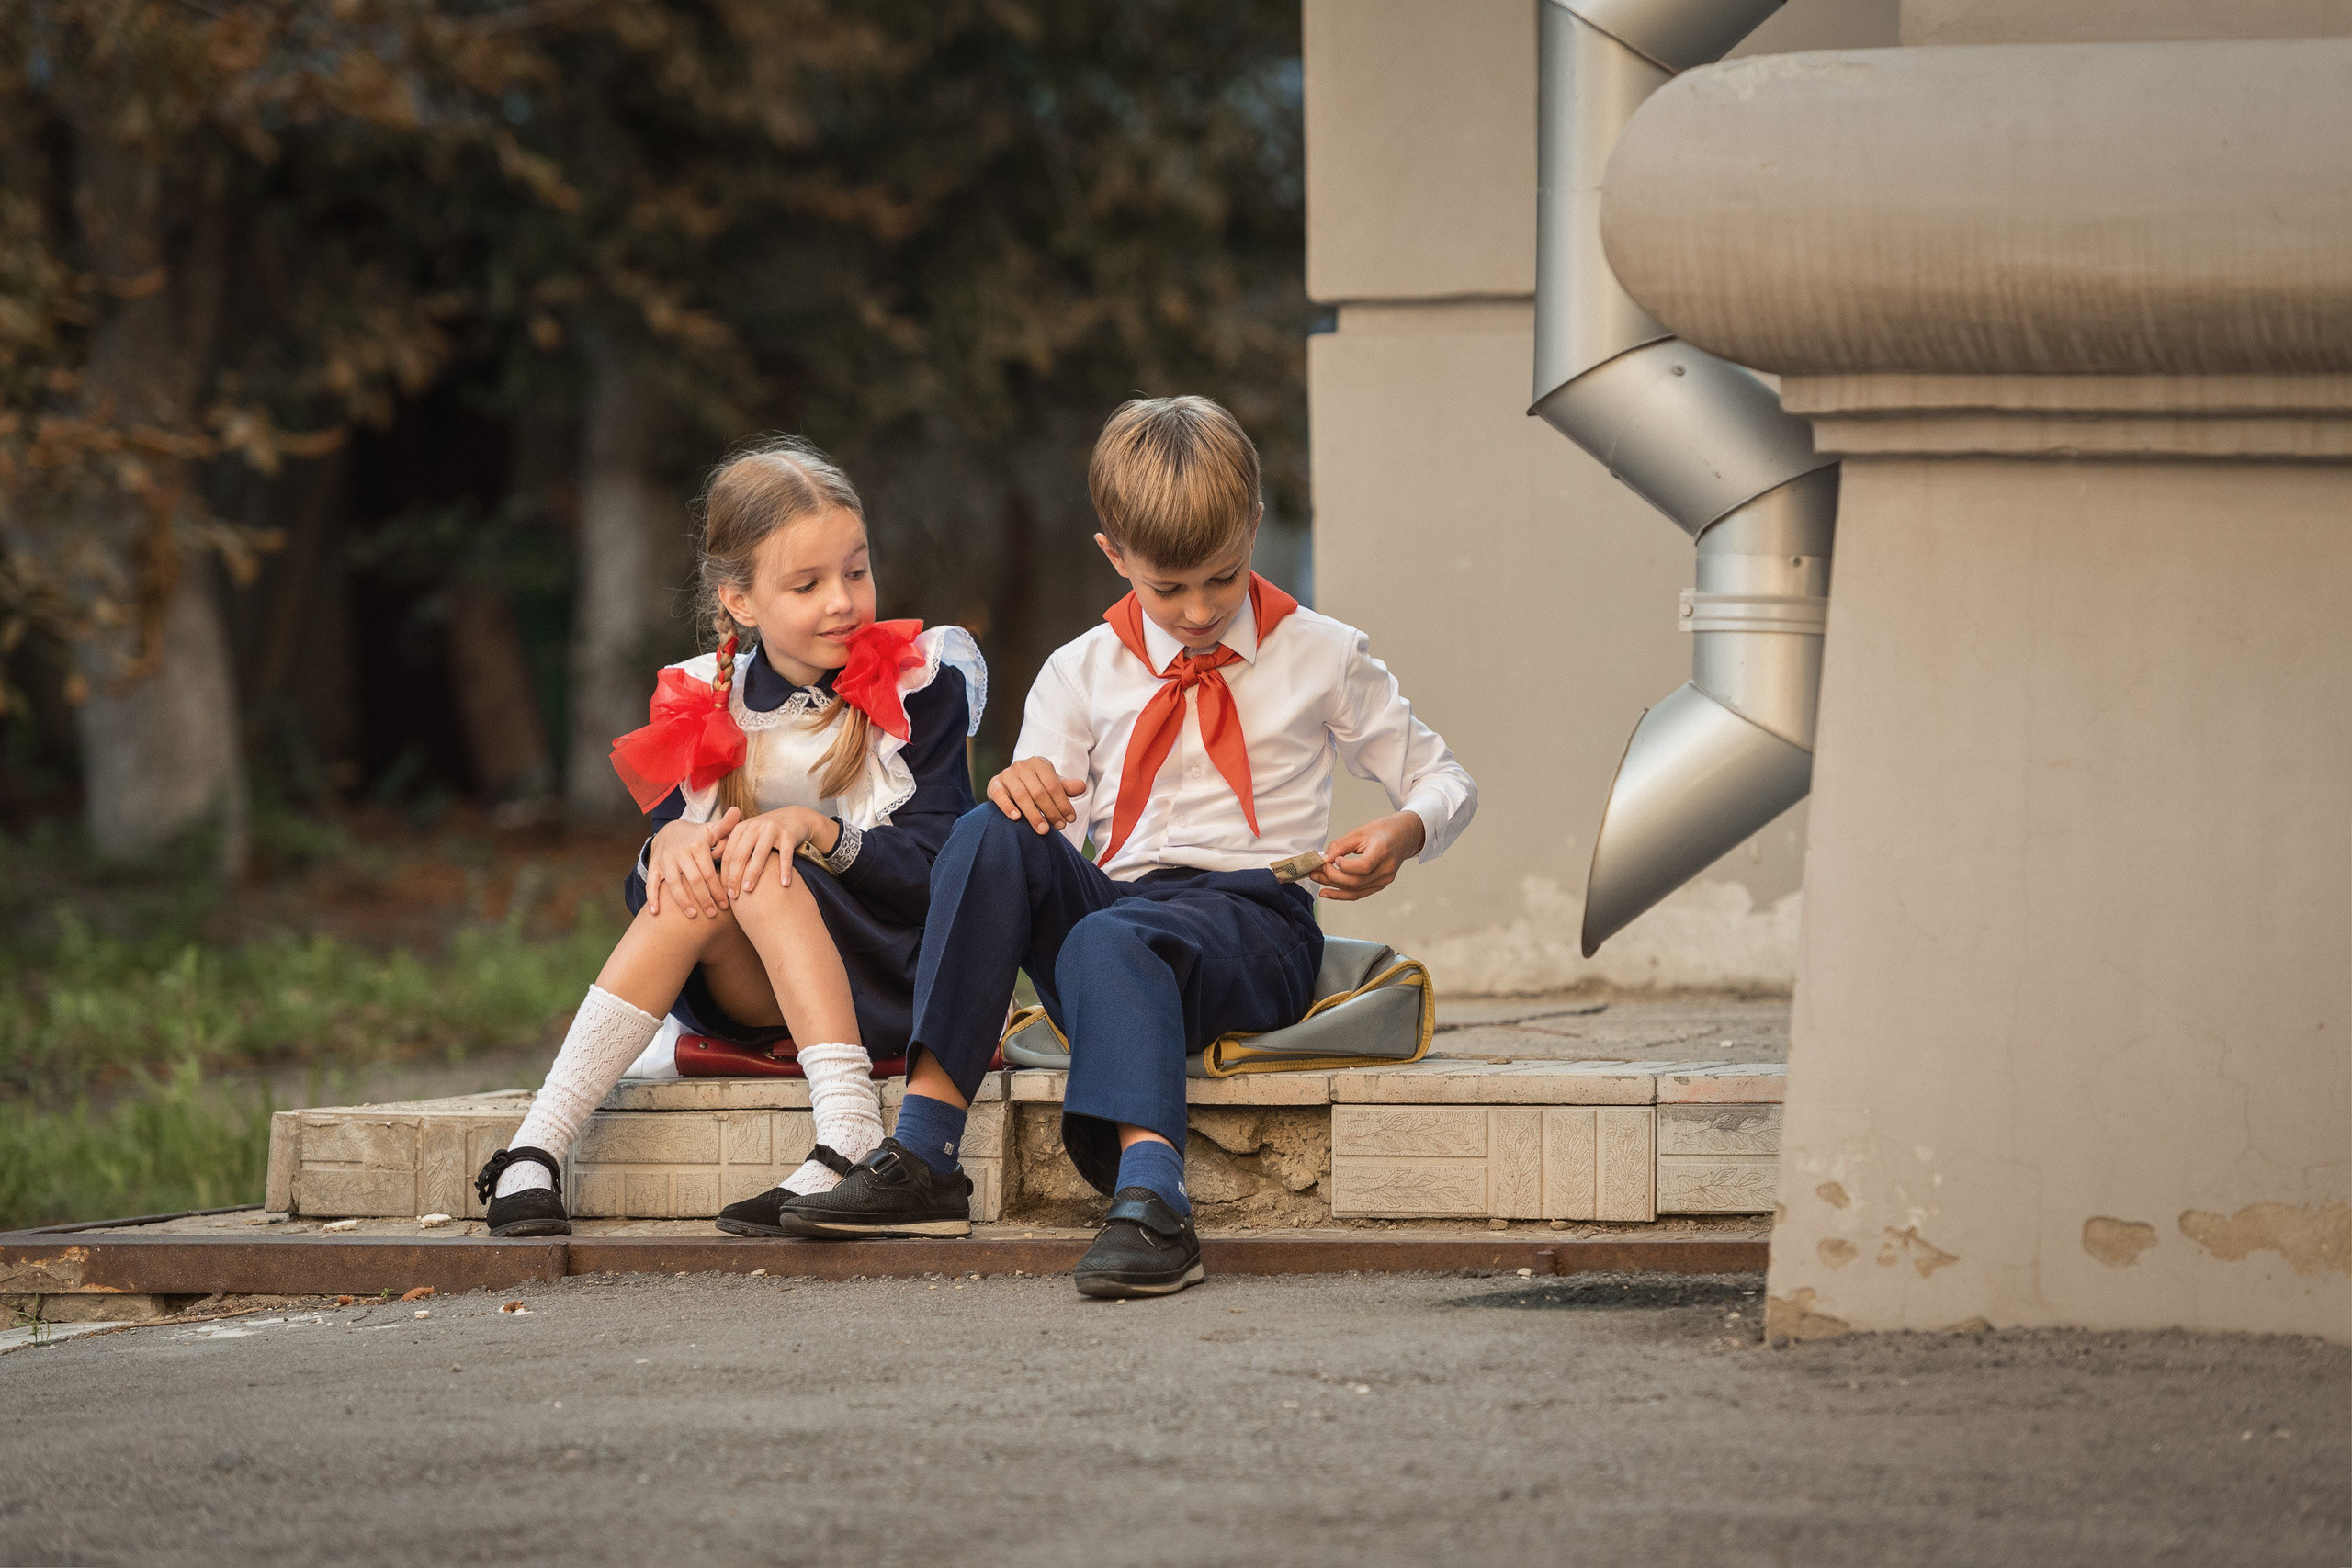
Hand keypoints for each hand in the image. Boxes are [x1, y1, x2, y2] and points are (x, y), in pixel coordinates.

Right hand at [645, 808, 738, 917]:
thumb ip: (726, 826)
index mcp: (697, 845)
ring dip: (682, 901)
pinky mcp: (654, 867)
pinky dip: (652, 898)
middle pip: (693, 879)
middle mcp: (680, 853)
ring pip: (673, 883)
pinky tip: (655, 913)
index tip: (726, 904)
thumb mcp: (711, 830)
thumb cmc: (697, 837)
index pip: (709, 871)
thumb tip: (737, 810)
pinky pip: (651, 883)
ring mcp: (665, 860)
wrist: (669, 831)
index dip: (718, 889)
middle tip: (713, 913)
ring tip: (693, 915)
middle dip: (704, 898)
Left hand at [719, 806, 837, 898]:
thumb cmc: (766, 832)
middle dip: (735, 877)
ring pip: (760, 855)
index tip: (723, 892)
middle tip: (733, 896)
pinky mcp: (788, 834)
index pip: (728, 854)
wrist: (794, 817)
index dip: (724, 874)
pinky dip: (785, 870)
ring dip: (753, 874)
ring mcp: (772, 830)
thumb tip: (711, 862)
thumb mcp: (747, 834)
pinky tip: (784, 884)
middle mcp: (754, 827)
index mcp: (741, 828)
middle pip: (741, 855)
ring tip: (749, 891)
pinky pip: (785, 855)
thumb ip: (730, 846)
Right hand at [987, 756, 1086, 834]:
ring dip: (1033, 814)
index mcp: (1039, 764)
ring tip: (1043, 830)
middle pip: (1039, 792)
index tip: (1070, 819)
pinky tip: (1016, 818)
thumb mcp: (1052, 785)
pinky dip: (1007, 806)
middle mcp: (1022, 766)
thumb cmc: (1036, 786)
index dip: (1063, 803)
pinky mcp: (994, 784)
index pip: (1053, 785)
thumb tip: (1081, 787)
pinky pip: (999, 795)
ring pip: (1021, 795)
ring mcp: (1007, 774)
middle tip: (1059, 827)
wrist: (1010, 785)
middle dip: (1051, 811)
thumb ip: (1066, 787)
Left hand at [1309, 811, 1425, 901]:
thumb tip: (1324, 859)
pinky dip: (1342, 894)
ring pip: (1356, 891)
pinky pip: (1359, 893)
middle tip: (1315, 870)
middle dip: (1331, 877)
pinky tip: (1327, 892)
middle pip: (1356, 881)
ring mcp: (1385, 880)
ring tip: (1316, 879)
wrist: (1404, 836)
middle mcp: (1386, 869)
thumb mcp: (1360, 832)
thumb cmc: (1382, 831)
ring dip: (1333, 887)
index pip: (1364, 866)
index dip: (1345, 866)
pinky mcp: (1381, 885)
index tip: (1333, 859)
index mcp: (1383, 851)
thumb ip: (1340, 846)